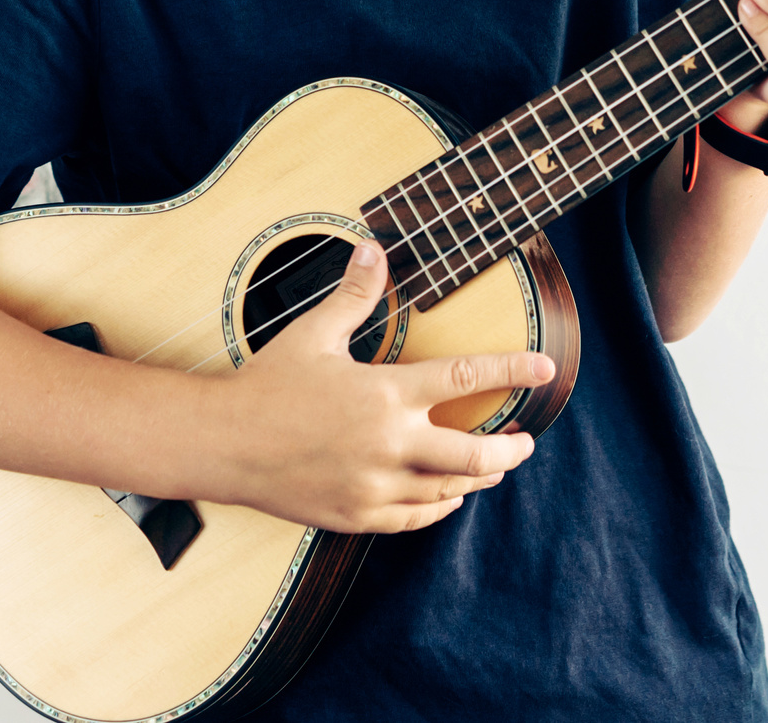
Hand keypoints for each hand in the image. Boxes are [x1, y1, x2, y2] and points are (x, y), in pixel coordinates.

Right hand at [192, 240, 548, 532]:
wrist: (222, 446)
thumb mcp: (313, 332)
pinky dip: (439, 507)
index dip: (512, 371)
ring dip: (478, 478)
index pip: (465, 378)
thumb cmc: (267, 385)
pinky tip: (447, 497)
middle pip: (473, 454)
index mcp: (384, 394)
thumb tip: (374, 249)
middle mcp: (387, 444)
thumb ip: (354, 294)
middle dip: (509, 450)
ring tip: (494, 467)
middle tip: (526, 442)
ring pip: (448, 491)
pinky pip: (413, 518)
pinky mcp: (356, 516)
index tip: (546, 368)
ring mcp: (373, 486)